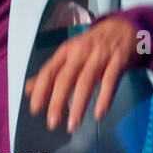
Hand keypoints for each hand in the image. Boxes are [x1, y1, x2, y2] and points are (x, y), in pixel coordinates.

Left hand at [24, 17, 136, 132]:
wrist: (123, 28)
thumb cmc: (92, 46)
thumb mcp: (70, 55)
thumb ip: (51, 72)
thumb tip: (28, 89)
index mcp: (66, 52)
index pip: (49, 71)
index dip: (41, 90)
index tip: (35, 109)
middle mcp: (80, 53)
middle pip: (66, 78)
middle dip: (58, 101)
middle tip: (52, 123)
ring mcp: (100, 56)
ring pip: (87, 81)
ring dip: (79, 105)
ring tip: (72, 125)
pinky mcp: (118, 61)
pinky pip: (110, 81)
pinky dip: (104, 98)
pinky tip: (99, 114)